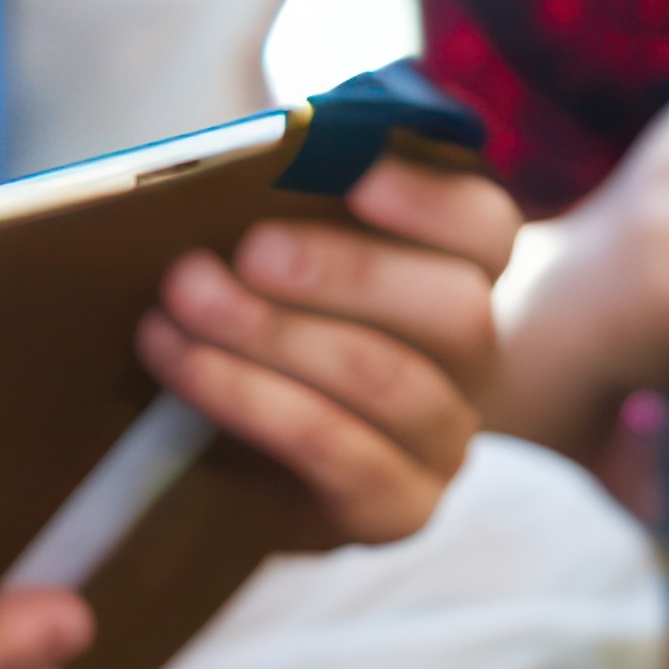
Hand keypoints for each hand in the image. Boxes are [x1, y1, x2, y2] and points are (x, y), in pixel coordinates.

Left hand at [138, 155, 512, 546]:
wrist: (225, 465)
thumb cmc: (256, 327)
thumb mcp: (273, 263)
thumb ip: (282, 212)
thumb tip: (245, 160)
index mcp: (457, 275)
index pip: (484, 229)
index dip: (432, 200)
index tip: (358, 176)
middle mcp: (472, 359)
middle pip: (453, 308)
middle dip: (345, 272)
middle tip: (248, 250)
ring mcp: (443, 440)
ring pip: (389, 379)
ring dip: (276, 334)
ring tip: (183, 300)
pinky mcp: (398, 509)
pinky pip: (342, 453)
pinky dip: (254, 400)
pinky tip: (187, 366)